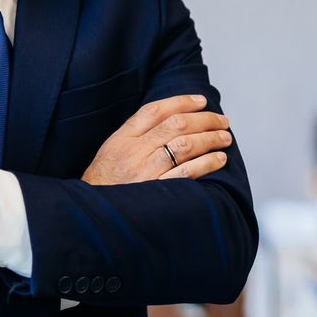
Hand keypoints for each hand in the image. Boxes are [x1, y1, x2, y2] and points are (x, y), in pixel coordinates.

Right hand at [82, 95, 232, 185]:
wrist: (92, 216)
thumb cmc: (104, 184)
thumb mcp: (112, 152)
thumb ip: (136, 135)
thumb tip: (171, 119)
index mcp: (122, 139)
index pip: (154, 111)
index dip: (181, 102)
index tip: (201, 101)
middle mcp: (134, 152)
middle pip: (175, 125)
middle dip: (204, 120)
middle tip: (222, 120)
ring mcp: (146, 172)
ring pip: (185, 145)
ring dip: (210, 139)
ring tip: (224, 138)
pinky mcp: (158, 192)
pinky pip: (188, 172)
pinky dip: (207, 163)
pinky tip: (219, 159)